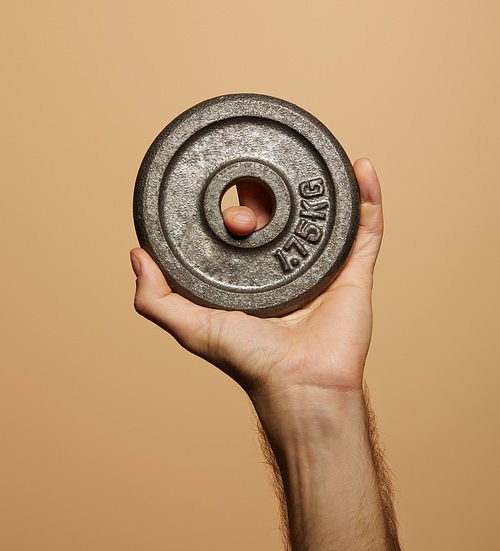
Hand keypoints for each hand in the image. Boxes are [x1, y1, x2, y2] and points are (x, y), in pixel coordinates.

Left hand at [130, 159, 382, 405]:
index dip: (231, 208)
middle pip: (279, 210)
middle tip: (247, 216)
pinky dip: (369, 194)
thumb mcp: (192, 327)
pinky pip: (367, 225)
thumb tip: (135, 254)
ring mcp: (324, 263)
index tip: (223, 210)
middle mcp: (287, 263)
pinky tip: (361, 166)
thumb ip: (154, 299)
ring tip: (303, 167)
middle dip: (263, 196)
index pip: (243, 222)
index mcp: (254, 271)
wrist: (300, 384)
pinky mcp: (355, 268)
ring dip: (318, 183)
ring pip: (324, 212)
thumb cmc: (249, 361)